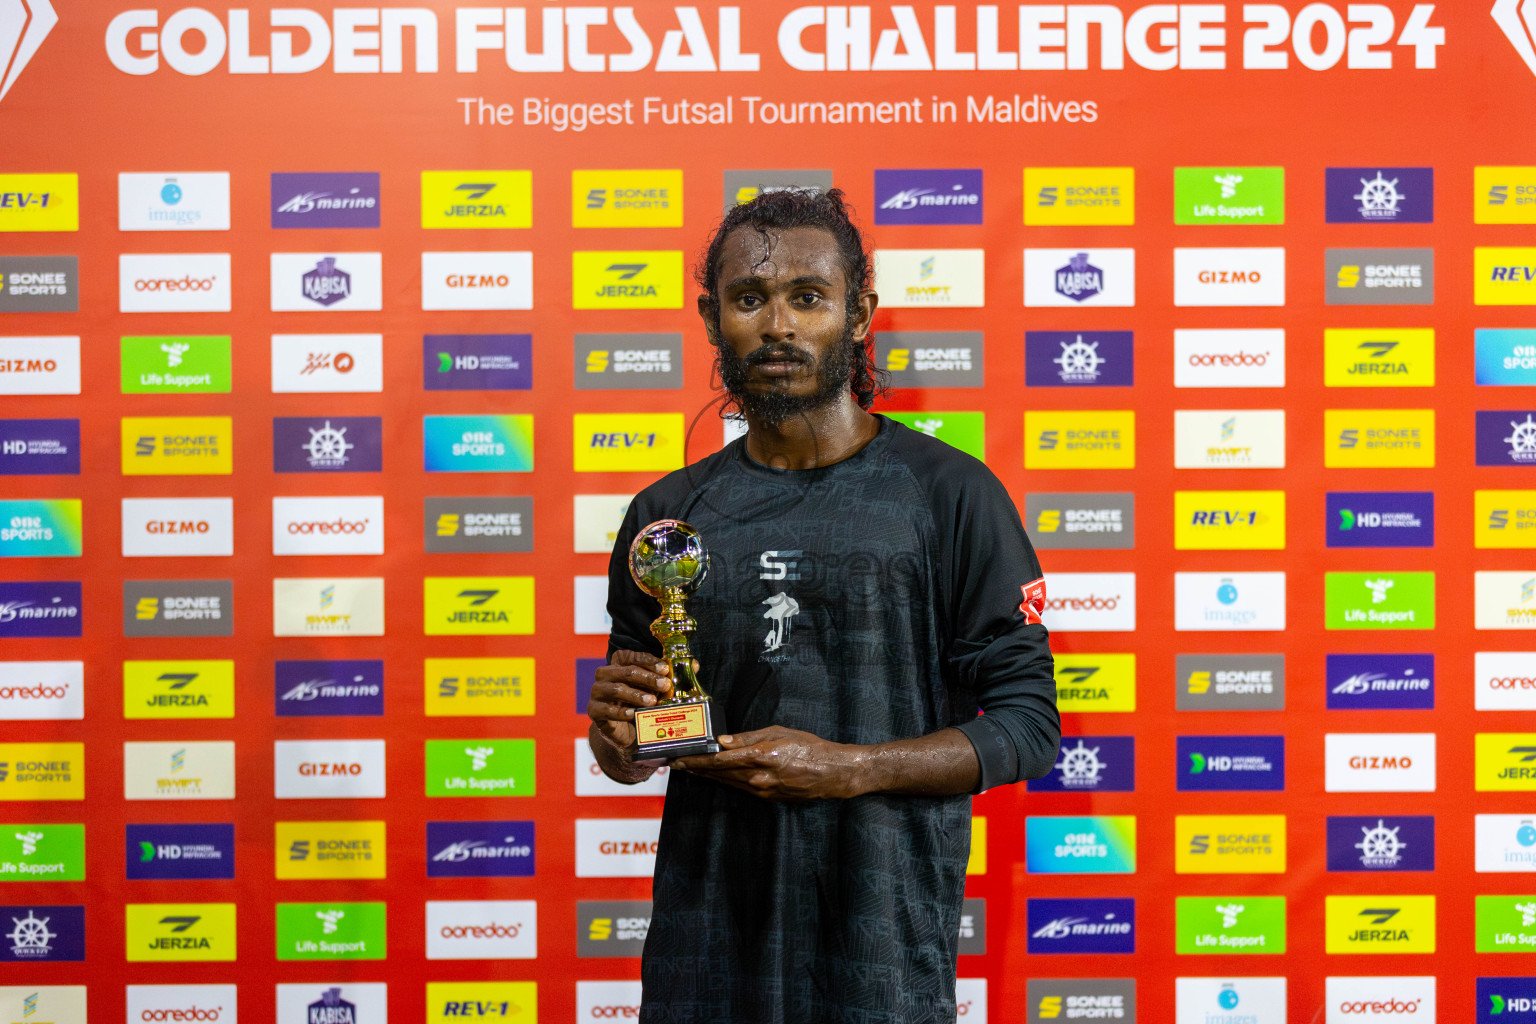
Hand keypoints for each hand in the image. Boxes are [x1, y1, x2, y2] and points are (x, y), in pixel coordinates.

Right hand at [587, 649, 675, 753]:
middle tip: (665, 686)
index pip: (632, 656)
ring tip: (652, 702)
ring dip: (636, 695)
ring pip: (615, 689)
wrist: (627, 730)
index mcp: (618, 663)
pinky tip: (634, 714)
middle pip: (625, 672)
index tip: (666, 669)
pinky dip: (621, 711)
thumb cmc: (642, 703)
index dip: (649, 662)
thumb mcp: (657, 688)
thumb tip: (694, 665)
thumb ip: (672, 676)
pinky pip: (606, 709)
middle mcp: (604, 674)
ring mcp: (597, 692)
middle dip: (647, 678)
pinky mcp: (594, 711)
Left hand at [670, 725, 867, 800]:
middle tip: (674, 763)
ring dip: (706, 776)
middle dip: (695, 768)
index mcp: (762, 757)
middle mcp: (759, 777)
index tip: (680, 757)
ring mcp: (762, 790)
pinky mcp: (767, 798)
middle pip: (719, 773)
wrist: (833, 774)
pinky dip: (724, 781)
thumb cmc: (810, 748)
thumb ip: (749, 738)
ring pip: (727, 782)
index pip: (720, 759)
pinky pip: (740, 788)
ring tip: (687, 769)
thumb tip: (724, 741)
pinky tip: (713, 776)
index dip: (697, 759)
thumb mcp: (780, 733)